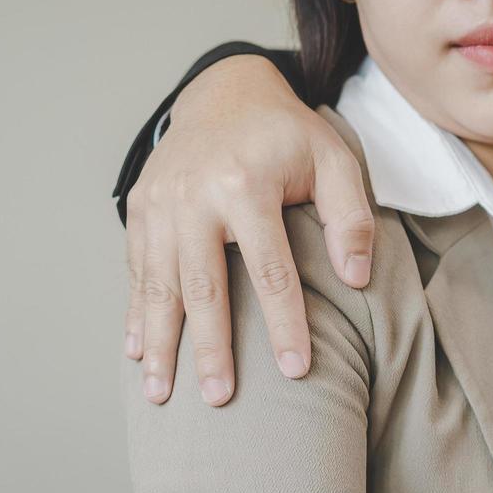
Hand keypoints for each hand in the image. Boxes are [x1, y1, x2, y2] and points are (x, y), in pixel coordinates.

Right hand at [124, 54, 375, 405]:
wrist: (225, 92)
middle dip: (210, 348)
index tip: (297, 371)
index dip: (285, 324)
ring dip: (161, 344)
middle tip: (218, 400)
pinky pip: (137, 270)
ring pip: (160, 285)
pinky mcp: (140, 209)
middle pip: (204, 286)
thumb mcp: (335, 160)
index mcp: (246, 184)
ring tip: (162, 395)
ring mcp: (161, 203)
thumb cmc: (289, 137)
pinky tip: (138, 354)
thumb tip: (356, 279)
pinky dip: (136, 314)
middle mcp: (194, 195)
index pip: (271, 270)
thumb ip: (351, 218)